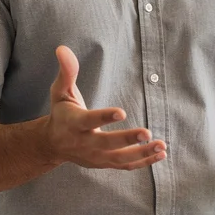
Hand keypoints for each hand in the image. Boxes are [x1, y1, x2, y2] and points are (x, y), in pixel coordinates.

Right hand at [46, 46, 166, 170]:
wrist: (53, 144)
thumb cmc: (61, 112)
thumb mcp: (60, 91)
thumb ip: (66, 71)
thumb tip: (63, 48)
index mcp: (74, 123)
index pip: (89, 120)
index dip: (104, 117)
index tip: (122, 112)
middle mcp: (84, 143)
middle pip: (107, 143)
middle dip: (127, 139)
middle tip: (147, 132)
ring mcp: (95, 156)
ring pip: (120, 158)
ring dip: (142, 153)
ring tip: (161, 145)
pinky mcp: (104, 163)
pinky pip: (125, 166)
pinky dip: (143, 162)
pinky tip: (160, 154)